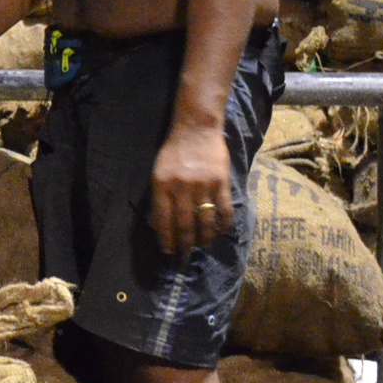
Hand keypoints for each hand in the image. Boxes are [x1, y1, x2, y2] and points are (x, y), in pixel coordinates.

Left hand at [150, 125, 233, 255]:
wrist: (196, 129)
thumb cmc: (174, 153)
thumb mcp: (158, 173)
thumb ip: (159, 197)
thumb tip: (158, 225)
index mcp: (162, 185)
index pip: (163, 219)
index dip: (166, 239)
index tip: (168, 251)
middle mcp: (181, 187)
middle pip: (184, 224)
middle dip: (184, 243)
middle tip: (185, 253)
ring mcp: (203, 185)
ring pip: (204, 221)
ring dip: (203, 238)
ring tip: (202, 245)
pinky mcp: (221, 182)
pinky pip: (224, 210)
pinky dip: (223, 225)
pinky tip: (221, 231)